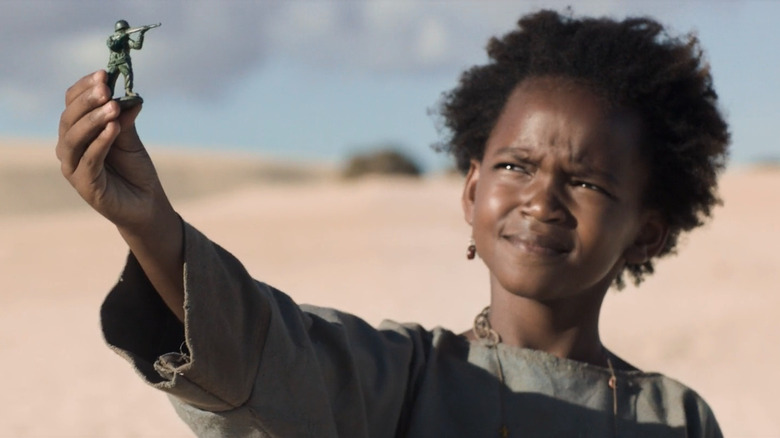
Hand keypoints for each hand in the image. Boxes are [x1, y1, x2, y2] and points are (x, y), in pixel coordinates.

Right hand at [56, 70, 172, 232]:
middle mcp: (69, 148)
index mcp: (77, 132)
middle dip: (87, 100)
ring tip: (112, 106)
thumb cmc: (135, 170)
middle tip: (106, 88)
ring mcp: (74, 167)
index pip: (72, 103)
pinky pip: (89, 159)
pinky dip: (100, 142)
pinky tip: (114, 128)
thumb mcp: (130, 139)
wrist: (146, 204)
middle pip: (69, 118)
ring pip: (74, 138)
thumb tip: (131, 98)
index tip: (104, 73)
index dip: (86, 87)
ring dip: (93, 119)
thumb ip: (125, 120)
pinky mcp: (85, 184)